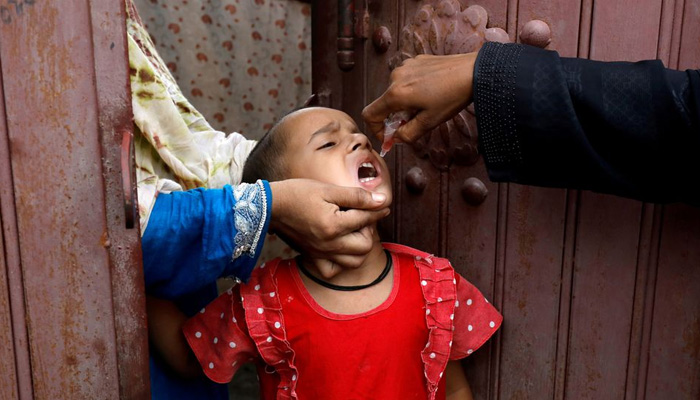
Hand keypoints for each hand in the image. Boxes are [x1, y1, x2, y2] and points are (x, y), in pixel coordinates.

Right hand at [269, 179, 389, 267]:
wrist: (270, 205)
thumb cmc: (298, 192)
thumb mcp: (328, 189)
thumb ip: (356, 196)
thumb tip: (381, 200)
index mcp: (334, 225)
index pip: (366, 219)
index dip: (377, 209)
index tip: (382, 203)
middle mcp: (329, 244)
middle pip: (365, 245)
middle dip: (369, 230)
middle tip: (361, 217)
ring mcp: (321, 253)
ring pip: (354, 262)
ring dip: (359, 247)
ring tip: (353, 232)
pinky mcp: (312, 257)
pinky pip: (332, 271)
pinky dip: (341, 263)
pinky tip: (340, 248)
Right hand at [362, 52, 476, 143]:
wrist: (474, 71)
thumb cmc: (453, 97)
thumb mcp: (430, 122)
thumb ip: (407, 134)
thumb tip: (396, 138)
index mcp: (396, 94)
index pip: (370, 114)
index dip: (376, 129)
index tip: (390, 136)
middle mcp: (395, 77)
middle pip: (385, 103)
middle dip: (396, 116)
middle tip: (418, 121)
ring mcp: (405, 66)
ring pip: (397, 91)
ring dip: (406, 102)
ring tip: (429, 104)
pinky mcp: (415, 61)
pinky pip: (407, 79)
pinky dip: (413, 89)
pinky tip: (433, 90)